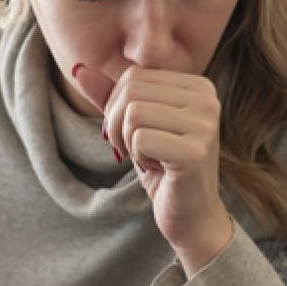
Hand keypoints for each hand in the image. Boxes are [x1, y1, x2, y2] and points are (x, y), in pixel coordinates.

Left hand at [72, 63, 232, 272]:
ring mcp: (205, 125)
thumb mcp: (134, 126)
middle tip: (134, 150)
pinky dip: (138, 158)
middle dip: (118, 125)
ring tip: (150, 159)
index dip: (117, 108)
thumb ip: (111, 97)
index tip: (133, 135)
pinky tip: (159, 170)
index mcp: (198, 86)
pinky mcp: (195, 151)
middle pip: (131, 92)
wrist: (190, 216)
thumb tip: (79, 69)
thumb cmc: (163, 167)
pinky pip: (139, 139)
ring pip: (133, 114)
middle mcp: (208, 99)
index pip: (133, 77)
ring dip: (128, 143)